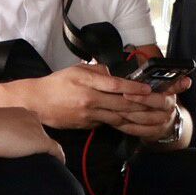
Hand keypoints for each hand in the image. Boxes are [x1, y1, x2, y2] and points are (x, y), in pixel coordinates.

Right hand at [0, 106, 64, 162]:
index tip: (23, 147)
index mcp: (17, 112)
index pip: (29, 124)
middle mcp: (30, 117)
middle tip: (30, 159)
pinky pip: (56, 151)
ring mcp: (36, 129)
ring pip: (47, 143)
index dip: (28, 136)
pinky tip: (57, 166)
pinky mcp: (40, 142)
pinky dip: (58, 158)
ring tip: (41, 165)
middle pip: (40, 133)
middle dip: (36, 144)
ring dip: (45, 153)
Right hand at [29, 64, 156, 129]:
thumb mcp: (75, 70)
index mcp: (86, 82)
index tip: (148, 88)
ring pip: (118, 116)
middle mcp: (89, 100)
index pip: (115, 85)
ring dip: (136, 116)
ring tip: (152, 116)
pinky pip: (107, 123)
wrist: (37, 102)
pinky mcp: (86, 124)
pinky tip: (132, 122)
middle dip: (142, 104)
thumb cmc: (56, 83)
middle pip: (121, 103)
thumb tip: (114, 74)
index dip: (133, 87)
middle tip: (158, 104)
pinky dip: (120, 122)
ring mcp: (88, 114)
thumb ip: (97, 71)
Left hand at [111, 75, 190, 142]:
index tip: (154, 84)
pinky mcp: (156, 132)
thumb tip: (137, 52)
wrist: (162, 121)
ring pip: (148, 118)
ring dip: (131, 113)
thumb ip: (146, 71)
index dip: (168, 84)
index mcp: (169, 91)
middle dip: (140, 99)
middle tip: (125, 95)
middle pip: (159, 102)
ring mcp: (164, 120)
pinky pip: (140, 130)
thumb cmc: (151, 96)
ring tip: (116, 108)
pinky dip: (127, 126)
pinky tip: (115, 121)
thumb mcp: (150, 81)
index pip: (172, 85)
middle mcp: (169, 105)